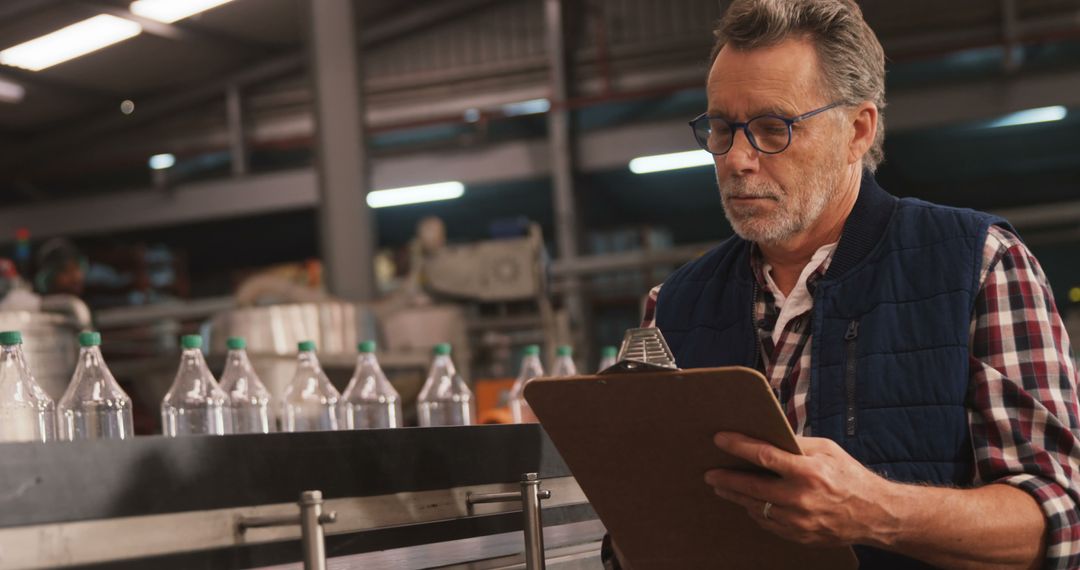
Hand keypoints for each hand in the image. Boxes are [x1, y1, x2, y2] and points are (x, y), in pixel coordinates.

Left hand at [703, 432, 899, 547]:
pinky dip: (757, 511)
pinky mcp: (799, 536)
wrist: (875, 515)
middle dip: (726, 479)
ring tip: (723, 487)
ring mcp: (799, 521)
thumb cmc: (850, 476)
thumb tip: (768, 435)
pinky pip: (768, 523)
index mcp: (808, 472)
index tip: (720, 439)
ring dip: (737, 497)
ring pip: (756, 508)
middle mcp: (801, 498)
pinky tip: (749, 503)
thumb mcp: (828, 451)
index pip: (764, 456)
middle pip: (751, 488)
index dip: (738, 446)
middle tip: (709, 474)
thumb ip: (797, 444)